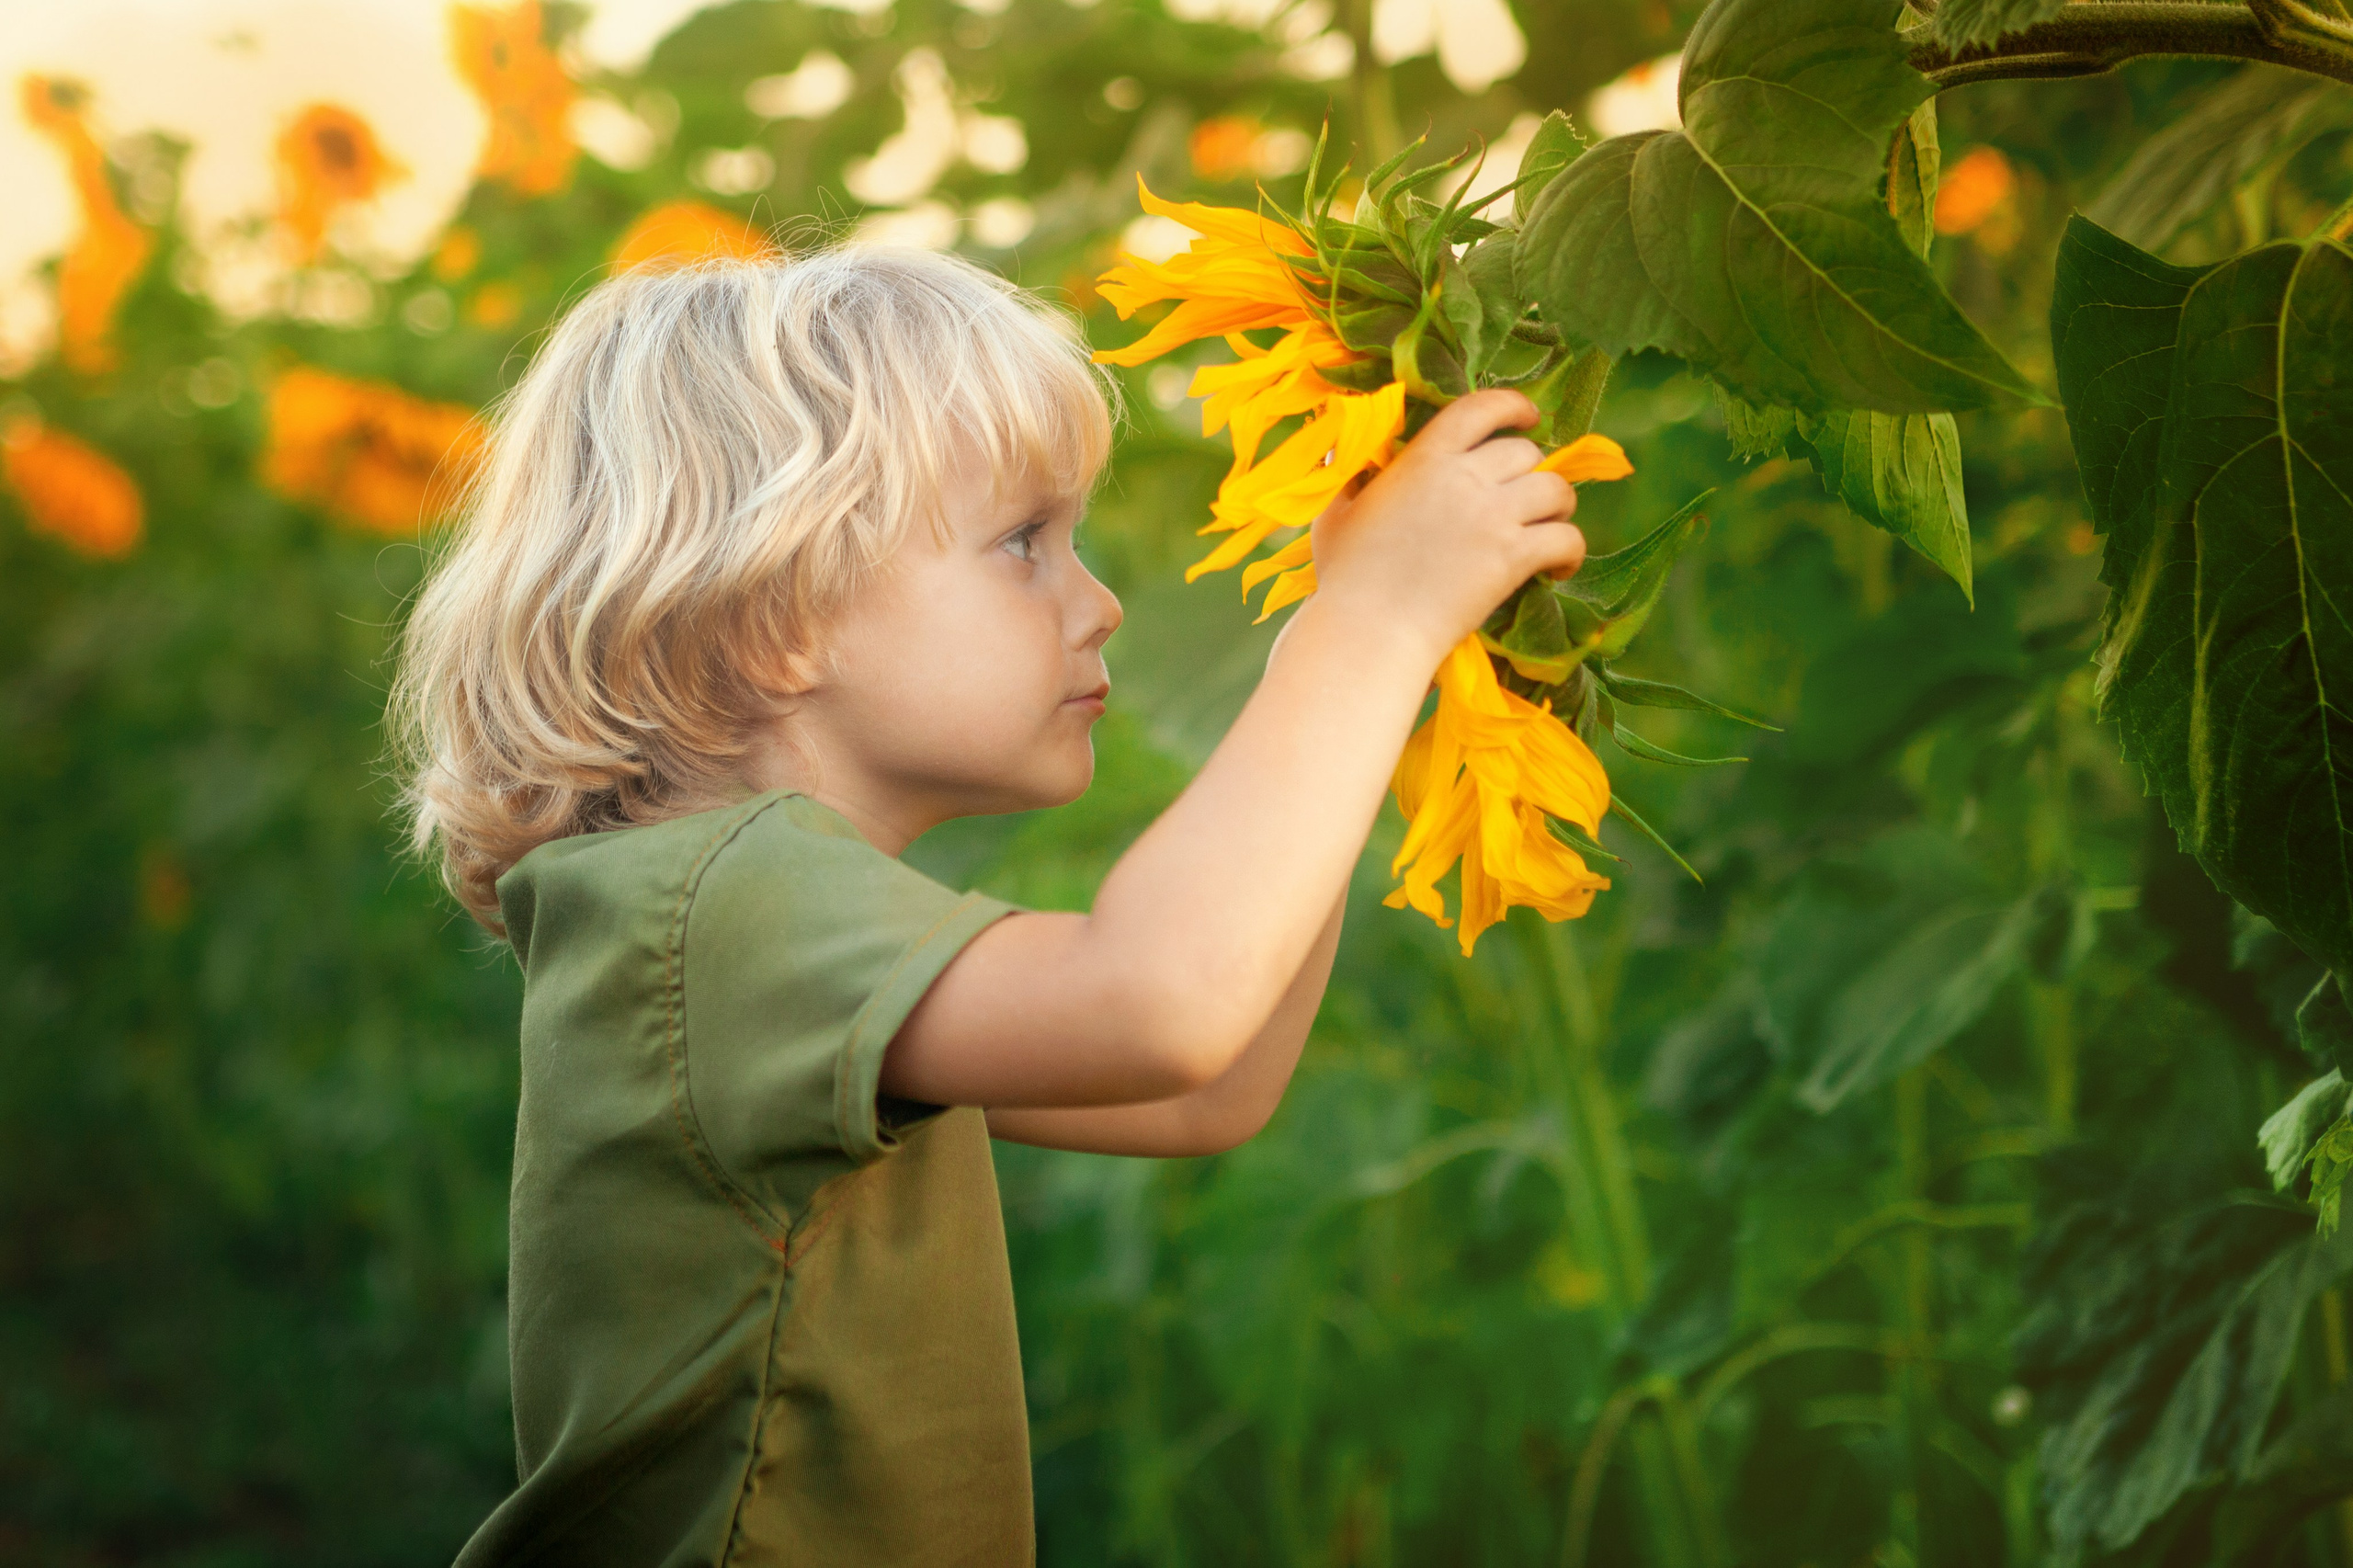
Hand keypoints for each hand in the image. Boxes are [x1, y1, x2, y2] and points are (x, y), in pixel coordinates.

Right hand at [1306, 390, 1583, 671]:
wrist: (1370, 630)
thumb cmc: (1345, 577)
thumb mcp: (1337, 512)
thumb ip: (1347, 474)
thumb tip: (1337, 446)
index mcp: (1424, 458)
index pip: (1481, 409)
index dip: (1513, 407)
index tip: (1529, 417)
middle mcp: (1465, 477)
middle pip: (1525, 453)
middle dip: (1532, 472)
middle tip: (1526, 498)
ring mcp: (1493, 516)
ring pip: (1556, 490)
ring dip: (1559, 507)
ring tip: (1549, 528)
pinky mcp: (1513, 557)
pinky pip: (1567, 539)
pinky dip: (1570, 552)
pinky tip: (1559, 568)